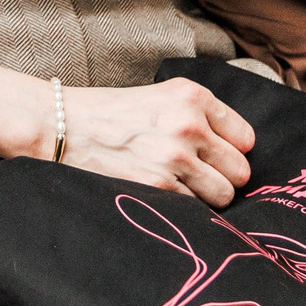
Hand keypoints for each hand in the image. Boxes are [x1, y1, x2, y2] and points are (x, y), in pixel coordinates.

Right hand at [0, 53, 254, 208]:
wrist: (59, 124)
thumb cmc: (110, 114)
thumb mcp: (160, 98)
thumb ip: (201, 118)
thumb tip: (241, 158)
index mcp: (192, 95)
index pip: (247, 138)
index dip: (228, 150)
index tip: (209, 154)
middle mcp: (188, 123)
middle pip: (241, 171)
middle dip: (221, 176)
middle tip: (192, 173)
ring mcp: (175, 156)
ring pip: (224, 195)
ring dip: (204, 197)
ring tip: (174, 184)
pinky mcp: (159, 185)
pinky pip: (197, 210)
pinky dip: (182, 207)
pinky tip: (158, 191)